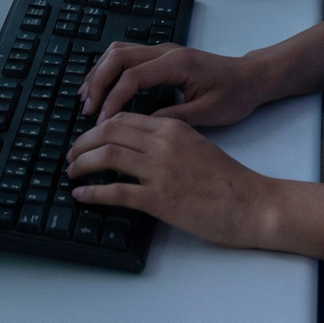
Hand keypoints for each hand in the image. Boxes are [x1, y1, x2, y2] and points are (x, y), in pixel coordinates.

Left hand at [66, 113, 271, 248]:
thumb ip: (169, 141)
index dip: (99, 127)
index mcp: (172, 127)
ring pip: (108, 156)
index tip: (87, 139)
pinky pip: (117, 191)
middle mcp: (163, 143)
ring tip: (71, 172)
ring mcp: (161, 170)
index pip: (124, 118)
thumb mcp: (197, 145)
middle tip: (71, 155)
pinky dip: (93, 192)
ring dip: (82, 163)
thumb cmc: (228, 180)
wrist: (252, 203)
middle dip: (83, 143)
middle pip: (110, 132)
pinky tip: (82, 195)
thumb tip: (140, 149)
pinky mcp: (160, 199)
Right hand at [79, 42, 268, 126]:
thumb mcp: (208, 113)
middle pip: (118, 56)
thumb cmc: (234, 96)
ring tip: (87, 99)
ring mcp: (162, 51)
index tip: (102, 122)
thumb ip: (174, 117)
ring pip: (119, 52)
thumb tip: (141, 125)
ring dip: (100, 73)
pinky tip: (103, 90)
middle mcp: (165, 51)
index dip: (113, 99)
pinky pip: (127, 56)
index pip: (133, 76)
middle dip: (99, 82)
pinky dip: (110, 71)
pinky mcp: (162, 57)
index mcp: (177, 64)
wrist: (251, 78)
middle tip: (88, 110)